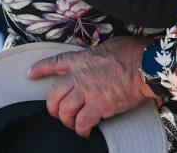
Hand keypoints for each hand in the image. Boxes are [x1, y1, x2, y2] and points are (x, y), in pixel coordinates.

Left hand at [27, 36, 156, 137]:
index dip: (40, 70)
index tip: (30, 74)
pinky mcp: (99, 106)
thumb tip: (100, 56)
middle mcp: (80, 76)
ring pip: (65, 111)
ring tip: (73, 124)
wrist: (146, 66)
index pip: (55, 64)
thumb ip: (97, 53)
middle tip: (56, 112)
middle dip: (52, 106)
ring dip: (67, 120)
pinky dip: (82, 129)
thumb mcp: (110, 45)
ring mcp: (87, 92)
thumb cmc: (134, 52)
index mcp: (82, 59)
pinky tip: (85, 131)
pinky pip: (82, 122)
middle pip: (54, 94)